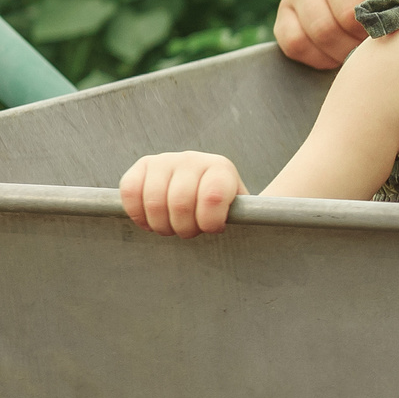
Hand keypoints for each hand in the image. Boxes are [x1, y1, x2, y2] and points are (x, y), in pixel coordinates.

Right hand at [120, 152, 248, 236]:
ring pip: (154, 201)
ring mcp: (166, 160)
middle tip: (189, 233)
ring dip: (161, 225)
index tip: (213, 230)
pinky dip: (138, 214)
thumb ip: (241, 219)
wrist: (203, 187)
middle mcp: (193, 159)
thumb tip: (268, 238)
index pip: (212, 197)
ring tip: (170, 228)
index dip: (209, 222)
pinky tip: (150, 221)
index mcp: (221, 169)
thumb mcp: (239, 211)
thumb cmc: (223, 208)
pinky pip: (130, 191)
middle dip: (184, 228)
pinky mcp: (143, 166)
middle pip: (180, 202)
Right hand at [274, 0, 398, 67]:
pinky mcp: (285, 7)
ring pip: (321, 29)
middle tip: (384, 40)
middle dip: (369, 36)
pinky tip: (339, 53)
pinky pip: (295, 42)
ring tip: (364, 49)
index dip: (396, 14)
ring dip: (346, 51)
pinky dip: (320, 58)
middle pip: (347, 11)